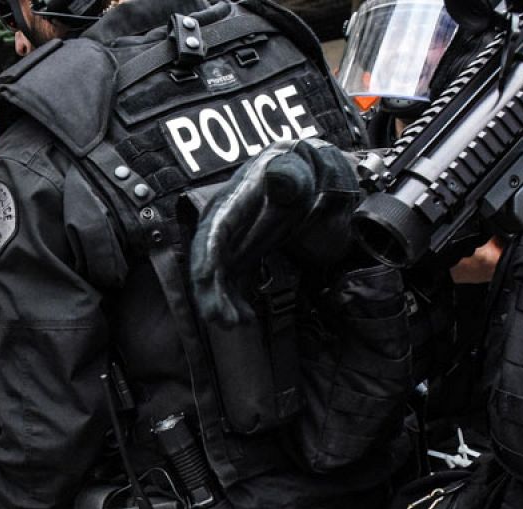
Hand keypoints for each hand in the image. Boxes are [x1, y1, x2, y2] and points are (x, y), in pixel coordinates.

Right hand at [190, 139, 363, 326]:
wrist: (316, 178)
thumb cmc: (306, 170)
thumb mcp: (302, 170)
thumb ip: (290, 175)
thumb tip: (278, 174)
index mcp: (237, 198)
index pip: (215, 228)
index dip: (206, 254)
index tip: (205, 279)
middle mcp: (228, 221)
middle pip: (210, 257)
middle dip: (211, 289)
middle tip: (222, 318)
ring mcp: (235, 240)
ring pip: (218, 275)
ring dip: (222, 301)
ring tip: (235, 324)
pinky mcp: (245, 255)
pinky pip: (233, 281)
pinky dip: (236, 301)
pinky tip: (246, 318)